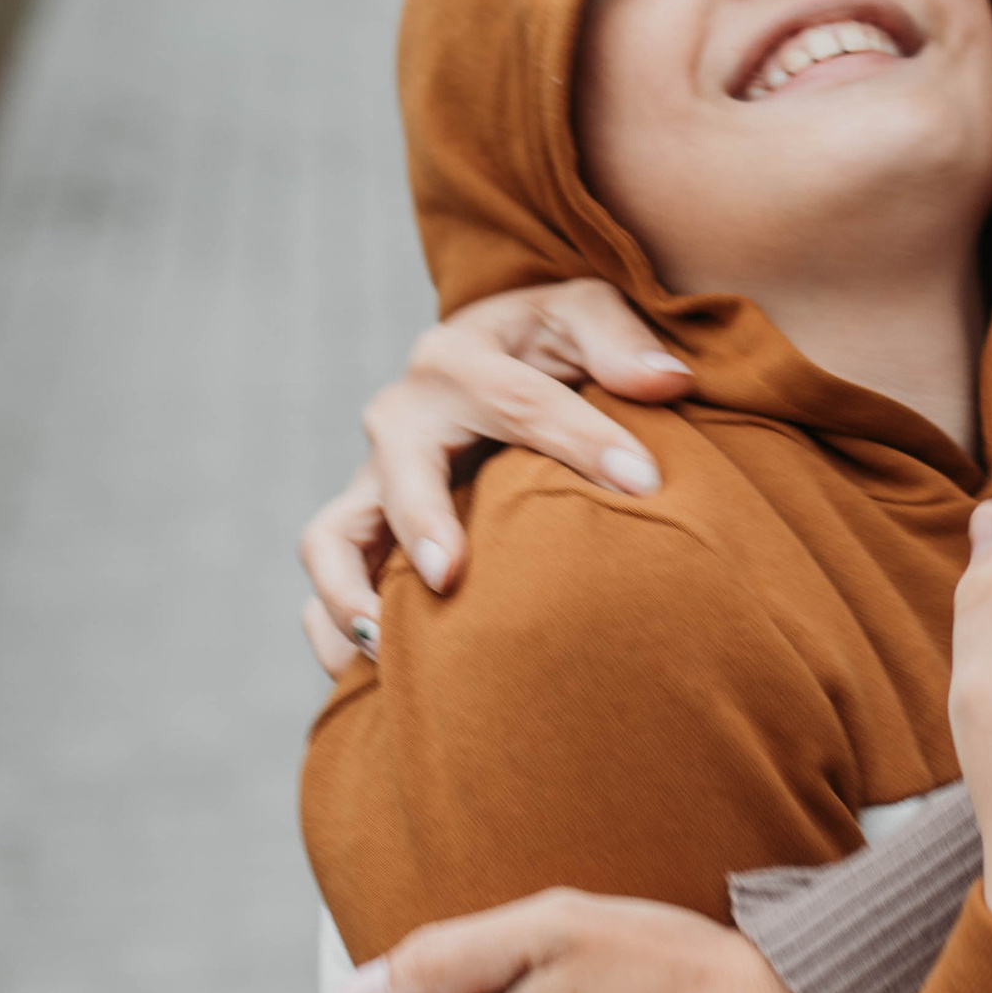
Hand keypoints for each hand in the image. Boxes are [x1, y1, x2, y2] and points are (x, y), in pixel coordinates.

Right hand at [297, 282, 689, 677]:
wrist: (494, 356)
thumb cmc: (549, 342)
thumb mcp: (584, 315)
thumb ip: (620, 341)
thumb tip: (666, 380)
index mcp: (459, 356)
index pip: (519, 399)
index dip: (581, 439)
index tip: (644, 485)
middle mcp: (402, 416)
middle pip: (400, 468)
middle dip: (420, 520)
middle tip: (451, 576)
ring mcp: (373, 480)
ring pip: (332, 538)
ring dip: (352, 591)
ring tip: (390, 644)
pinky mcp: (363, 528)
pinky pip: (326, 591)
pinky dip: (334, 629)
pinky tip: (379, 677)